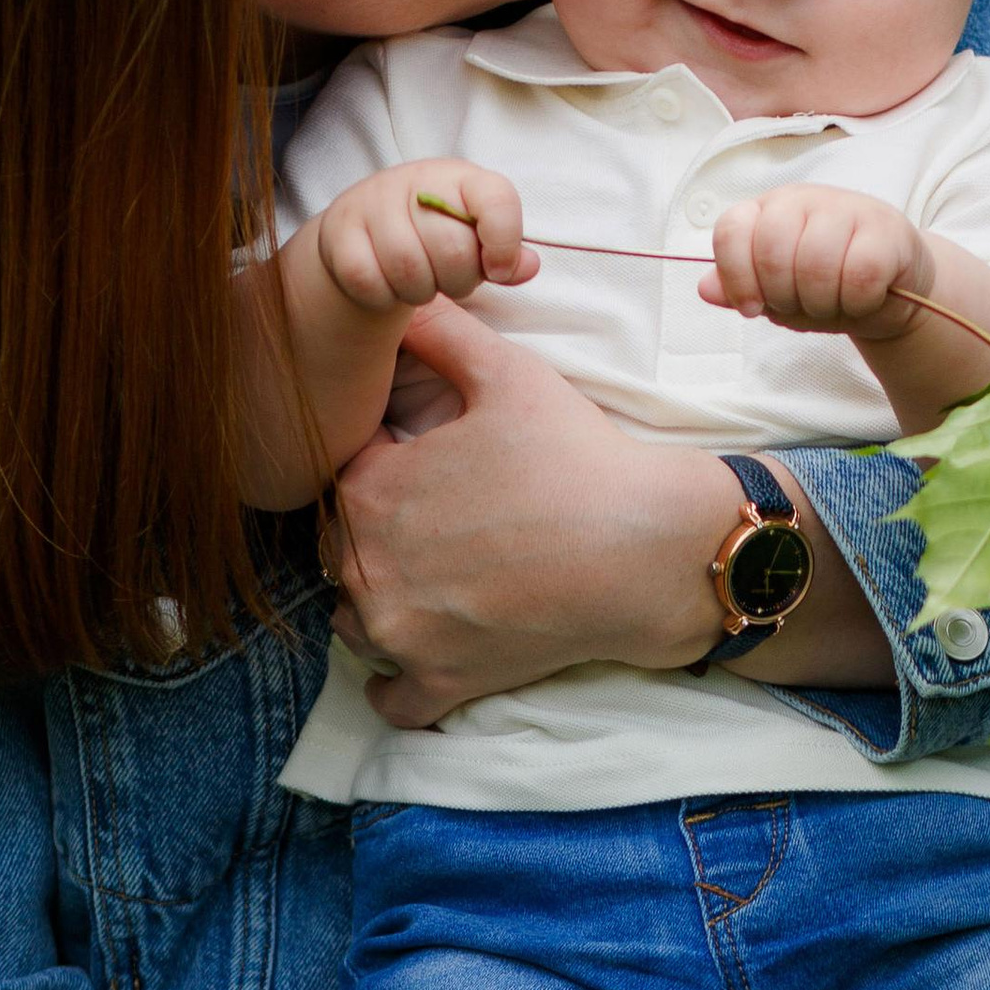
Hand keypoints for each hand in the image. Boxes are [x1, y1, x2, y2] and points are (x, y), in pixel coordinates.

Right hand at [312, 161, 535, 316]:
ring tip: (418, 283)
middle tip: (447, 280)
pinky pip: (369, 283)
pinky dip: (383, 298)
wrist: (364, 236)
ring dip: (420, 293)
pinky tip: (385, 285)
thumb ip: (504, 254)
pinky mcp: (337, 231)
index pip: (497, 200)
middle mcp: (414, 180)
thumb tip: (527, 266)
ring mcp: (371, 202)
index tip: (496, 269)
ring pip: (409, 270)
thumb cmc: (432, 237)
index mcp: (459, 177)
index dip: (504, 243)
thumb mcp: (474, 241)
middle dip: (457, 281)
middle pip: (453, 249)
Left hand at [325, 300, 740, 722]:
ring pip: (354, 619)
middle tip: (439, 521)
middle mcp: (367, 568)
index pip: (346, 475)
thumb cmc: (575, 457)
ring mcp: (401, 633)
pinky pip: (391, 700)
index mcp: (370, 491)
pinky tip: (415, 655)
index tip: (427, 464)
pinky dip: (395, 685)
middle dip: (378, 533)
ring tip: (429, 578)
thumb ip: (440, 331)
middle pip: (344, 549)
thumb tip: (403, 290)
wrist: (645, 550)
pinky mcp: (441, 682)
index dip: (384, 465)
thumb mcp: (506, 374)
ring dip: (377, 602)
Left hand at [703, 185, 932, 343]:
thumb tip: (705, 289)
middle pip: (772, 251)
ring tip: (834, 305)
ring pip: (816, 263)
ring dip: (823, 303)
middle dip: (784, 297)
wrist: (891, 289)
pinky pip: (861, 274)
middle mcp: (803, 200)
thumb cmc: (827, 287)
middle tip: (803, 307)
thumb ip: (740, 289)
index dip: (736, 277)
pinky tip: (863, 299)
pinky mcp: (886, 228)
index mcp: (768, 211)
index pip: (732, 230)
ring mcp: (847, 208)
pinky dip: (858, 302)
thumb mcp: (777, 293)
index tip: (752, 309)